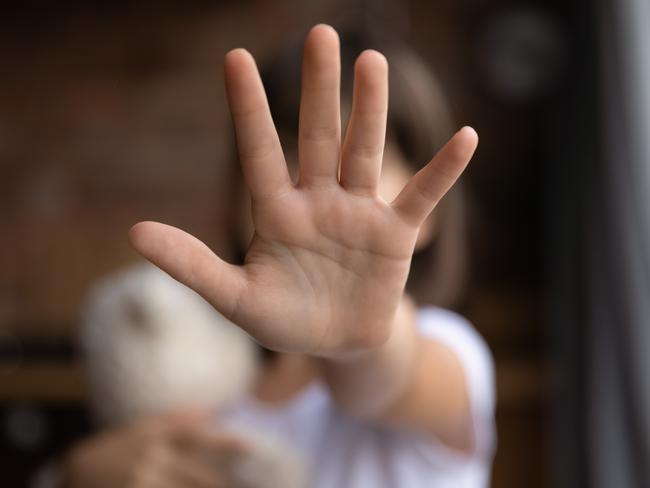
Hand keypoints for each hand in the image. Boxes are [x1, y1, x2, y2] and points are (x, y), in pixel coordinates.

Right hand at [63, 412, 246, 487]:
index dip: (226, 443)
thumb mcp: (138, 430)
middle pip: (198, 476)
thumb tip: (208, 413)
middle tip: (240, 485)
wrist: (72, 476)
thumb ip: (173, 421)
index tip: (252, 447)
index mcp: (155, 438)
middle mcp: (151, 459)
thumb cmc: (112, 451)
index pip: (197, 437)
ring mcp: (142, 482)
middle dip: (221, 485)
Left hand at [129, 25, 477, 355]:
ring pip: (364, 152)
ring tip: (372, 61)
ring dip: (370, 111)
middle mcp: (318, 202)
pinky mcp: (395, 236)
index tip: (236, 58)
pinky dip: (443, 172)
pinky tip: (467, 138)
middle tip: (321, 34)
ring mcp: (359, 214)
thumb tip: (136, 232)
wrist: (336, 343)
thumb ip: (193, 265)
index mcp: (277, 214)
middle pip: (317, 137)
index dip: (248, 109)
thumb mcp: (235, 298)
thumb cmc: (284, 320)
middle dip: (319, 89)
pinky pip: (421, 197)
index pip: (259, 152)